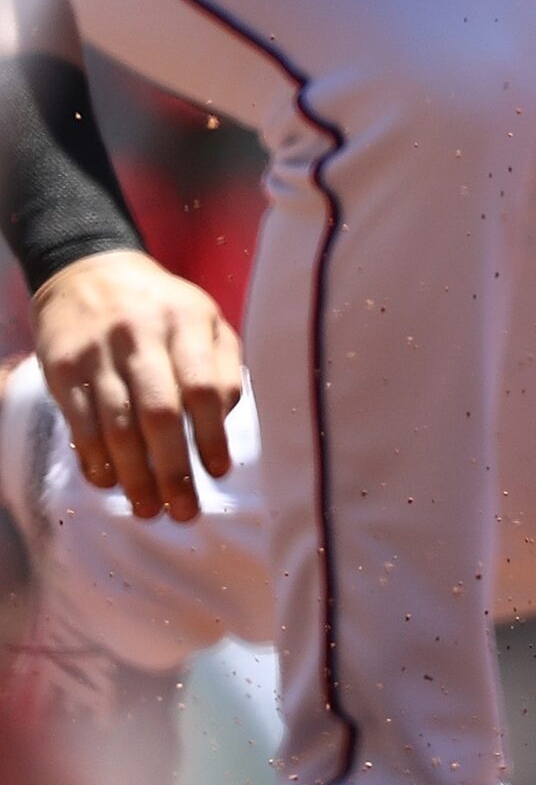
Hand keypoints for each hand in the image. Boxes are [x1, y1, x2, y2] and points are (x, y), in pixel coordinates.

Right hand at [27, 249, 241, 522]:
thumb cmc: (164, 309)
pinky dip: (94, 457)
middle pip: (159, 413)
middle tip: (183, 510)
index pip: (204, 387)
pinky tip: (109, 482)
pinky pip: (80, 421)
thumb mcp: (206, 320)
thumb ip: (224, 366)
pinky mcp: (62, 366)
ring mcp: (97, 352)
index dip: (212, 435)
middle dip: (172, 468)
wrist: (89, 274)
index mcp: (187, 321)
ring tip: (148, 508)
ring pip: (116, 425)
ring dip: (133, 474)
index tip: (218, 472)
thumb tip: (222, 423)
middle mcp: (141, 335)